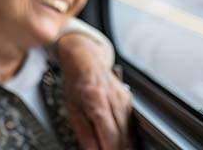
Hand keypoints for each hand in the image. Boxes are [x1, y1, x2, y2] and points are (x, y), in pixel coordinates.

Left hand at [57, 34, 133, 149]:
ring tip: (111, 147)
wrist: (85, 61)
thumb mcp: (72, 110)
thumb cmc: (75, 84)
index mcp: (97, 102)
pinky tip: (118, 141)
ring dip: (123, 145)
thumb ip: (83, 133)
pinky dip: (125, 136)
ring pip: (129, 132)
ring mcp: (124, 100)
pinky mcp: (129, 101)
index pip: (110, 136)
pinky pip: (130, 124)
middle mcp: (114, 100)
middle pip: (123, 136)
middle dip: (117, 149)